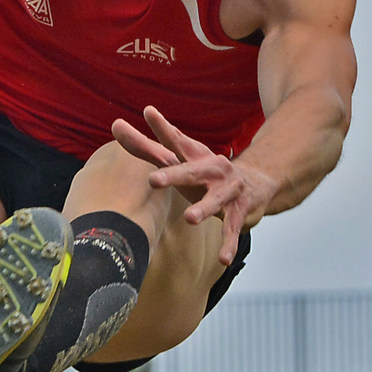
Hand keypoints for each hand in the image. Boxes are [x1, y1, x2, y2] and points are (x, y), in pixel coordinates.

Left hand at [110, 104, 274, 266]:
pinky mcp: (241, 211)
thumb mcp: (178, 159)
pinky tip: (223, 259)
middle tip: (153, 179)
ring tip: (190, 218)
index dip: (161, 128)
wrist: (256, 181)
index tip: (148, 112)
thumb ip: (145, 147)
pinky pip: (233, 229)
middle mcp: (213, 169)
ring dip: (204, 208)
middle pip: (192, 171)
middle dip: (174, 175)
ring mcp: (228, 189)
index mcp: (194, 156)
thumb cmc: (205, 171)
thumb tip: (115, 125)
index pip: (174, 141)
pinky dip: (229, 244)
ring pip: (216, 200)